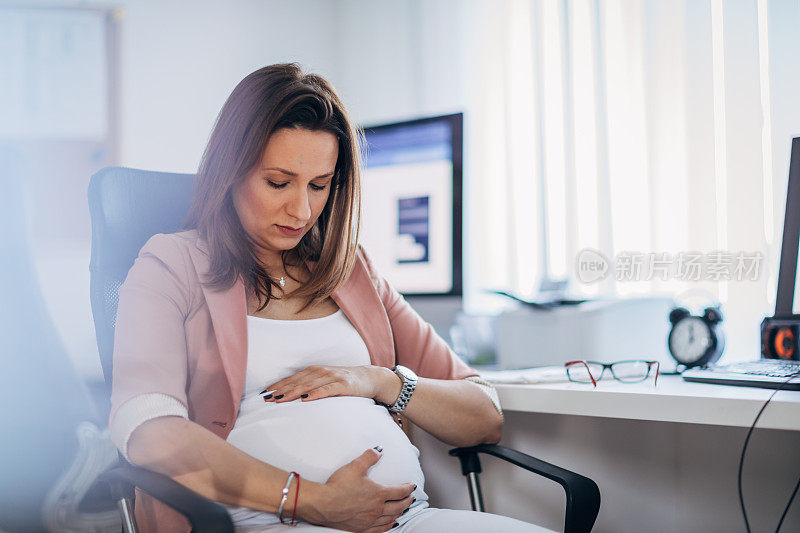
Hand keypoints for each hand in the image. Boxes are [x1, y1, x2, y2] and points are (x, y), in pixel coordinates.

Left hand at [263, 365, 399, 403]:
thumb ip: (311, 387)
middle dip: (281, 389)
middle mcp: (321, 372)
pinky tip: (305, 399)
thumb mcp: (326, 382)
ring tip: (280, 399)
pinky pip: (327, 389)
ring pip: (309, 385)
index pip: (292, 378)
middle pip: (297, 381)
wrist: (370, 377)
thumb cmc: (345, 383)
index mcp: (315, 371)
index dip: (278, 385)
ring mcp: (332, 377)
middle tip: (266, 399)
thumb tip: (291, 398)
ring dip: (293, 391)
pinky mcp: (343, 384)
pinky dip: (315, 393)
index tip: (264, 394)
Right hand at [298, 447, 415, 531]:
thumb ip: (369, 457)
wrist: (323, 505)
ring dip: (399, 513)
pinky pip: (380, 529)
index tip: (411, 487)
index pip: (399, 491)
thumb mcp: (355, 466)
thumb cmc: (337, 487)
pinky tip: (389, 524)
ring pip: (390, 518)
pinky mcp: (361, 528)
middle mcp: (377, 509)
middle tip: (411, 498)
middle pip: (398, 506)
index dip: (407, 488)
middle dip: (406, 502)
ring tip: (403, 510)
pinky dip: (388, 526)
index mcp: (378, 494)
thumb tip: (378, 450)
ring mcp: (370, 520)